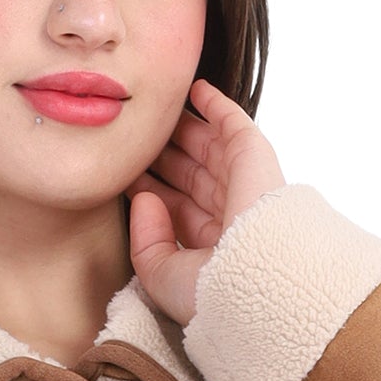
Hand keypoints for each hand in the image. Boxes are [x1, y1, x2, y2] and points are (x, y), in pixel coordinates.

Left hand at [127, 81, 286, 327]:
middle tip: (135, 136)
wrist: (256, 281)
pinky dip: (214, 104)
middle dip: (162, 154)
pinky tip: (194, 88)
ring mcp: (242, 183)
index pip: (175, 206)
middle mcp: (228, 213)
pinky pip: (232, 122)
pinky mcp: (255, 157)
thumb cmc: (213, 293)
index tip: (123, 171)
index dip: (149, 187)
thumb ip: (146, 241)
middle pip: (188, 173)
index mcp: (210, 245)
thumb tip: (142, 199)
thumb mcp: (163, 276)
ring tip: (154, 111)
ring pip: (205, 147)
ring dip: (181, 128)